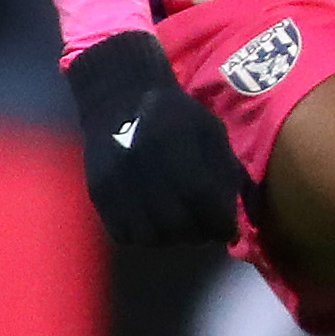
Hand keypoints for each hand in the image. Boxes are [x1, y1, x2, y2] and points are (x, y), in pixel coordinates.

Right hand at [64, 32, 245, 248]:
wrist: (118, 98)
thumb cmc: (173, 114)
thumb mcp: (209, 129)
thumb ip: (225, 169)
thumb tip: (236, 215)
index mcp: (176, 142)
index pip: (203, 200)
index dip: (221, 223)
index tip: (228, 230)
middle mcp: (143, 164)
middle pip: (177, 225)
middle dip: (198, 234)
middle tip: (205, 229)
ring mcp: (117, 181)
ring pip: (150, 237)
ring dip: (170, 238)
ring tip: (179, 227)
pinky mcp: (98, 192)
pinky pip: (124, 234)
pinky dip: (142, 235)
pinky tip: (154, 223)